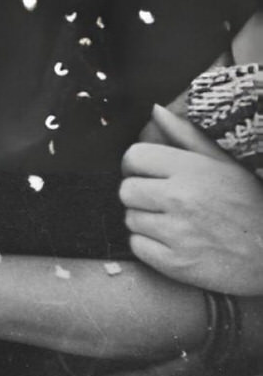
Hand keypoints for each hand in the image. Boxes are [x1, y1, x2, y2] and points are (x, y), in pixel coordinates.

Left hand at [121, 104, 262, 293]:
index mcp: (190, 169)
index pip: (134, 157)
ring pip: (130, 219)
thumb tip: (156, 111)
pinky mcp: (176, 264)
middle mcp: (180, 198)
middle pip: (126, 190)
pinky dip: (148, 246)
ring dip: (145, 220)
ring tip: (171, 222)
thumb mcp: (225, 163)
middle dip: (139, 194)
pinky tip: (170, 242)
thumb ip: (187, 136)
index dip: (135, 165)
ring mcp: (177, 233)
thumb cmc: (253, 205)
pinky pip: (137, 247)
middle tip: (160, 201)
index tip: (145, 173)